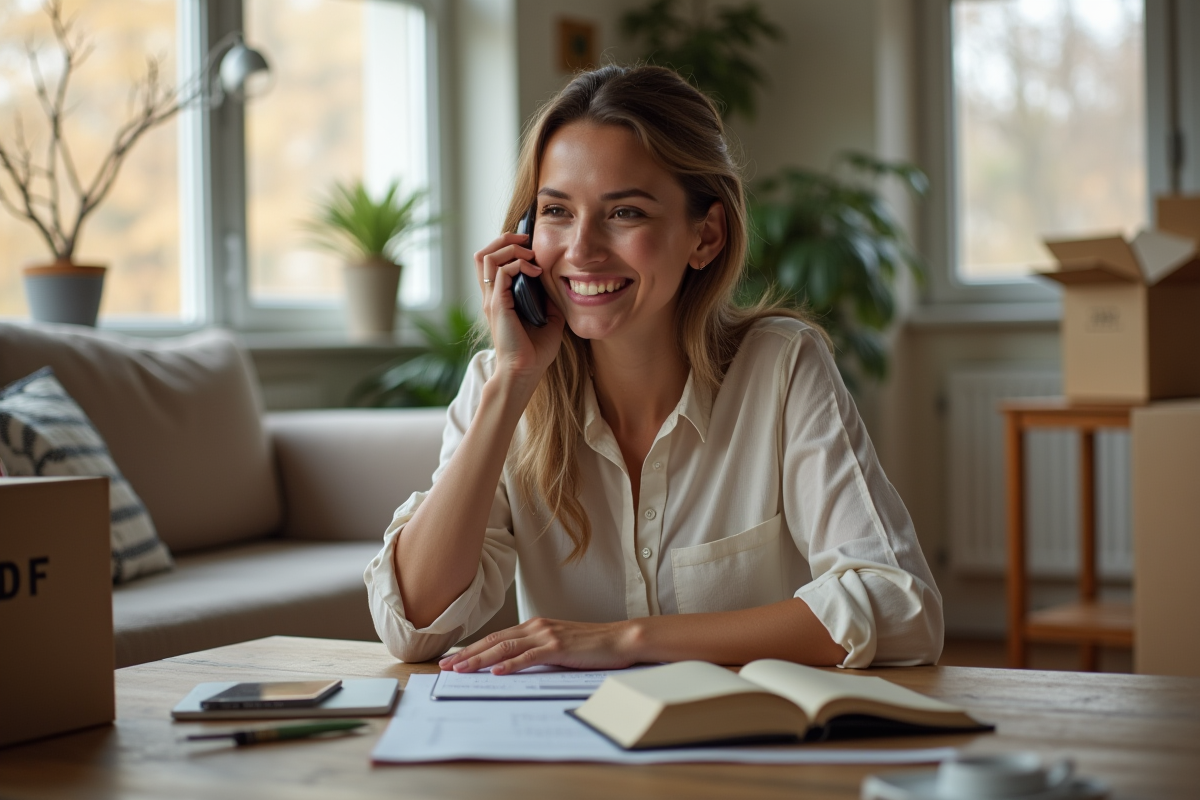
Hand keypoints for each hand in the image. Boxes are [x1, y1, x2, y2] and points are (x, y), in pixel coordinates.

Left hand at [439, 617, 641, 674]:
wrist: (619, 639)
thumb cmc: (591, 646)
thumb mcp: (559, 646)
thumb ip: (537, 651)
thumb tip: (513, 666)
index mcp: (535, 626)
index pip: (496, 637)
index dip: (472, 648)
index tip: (453, 659)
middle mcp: (536, 627)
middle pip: (494, 641)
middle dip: (467, 654)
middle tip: (445, 666)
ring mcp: (547, 635)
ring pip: (505, 648)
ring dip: (479, 659)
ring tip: (460, 669)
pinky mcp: (558, 647)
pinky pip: (528, 657)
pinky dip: (509, 664)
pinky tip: (495, 672)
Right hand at [474, 233, 564, 393]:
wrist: (525, 371)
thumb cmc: (535, 352)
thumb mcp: (548, 319)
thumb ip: (548, 301)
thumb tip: (557, 285)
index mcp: (499, 298)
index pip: (492, 262)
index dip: (507, 246)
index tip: (531, 246)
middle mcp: (491, 295)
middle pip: (483, 253)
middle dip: (505, 239)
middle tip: (527, 239)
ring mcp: (491, 299)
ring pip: (486, 256)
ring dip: (510, 248)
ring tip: (531, 254)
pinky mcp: (497, 304)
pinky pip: (500, 271)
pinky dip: (518, 264)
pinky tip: (535, 271)